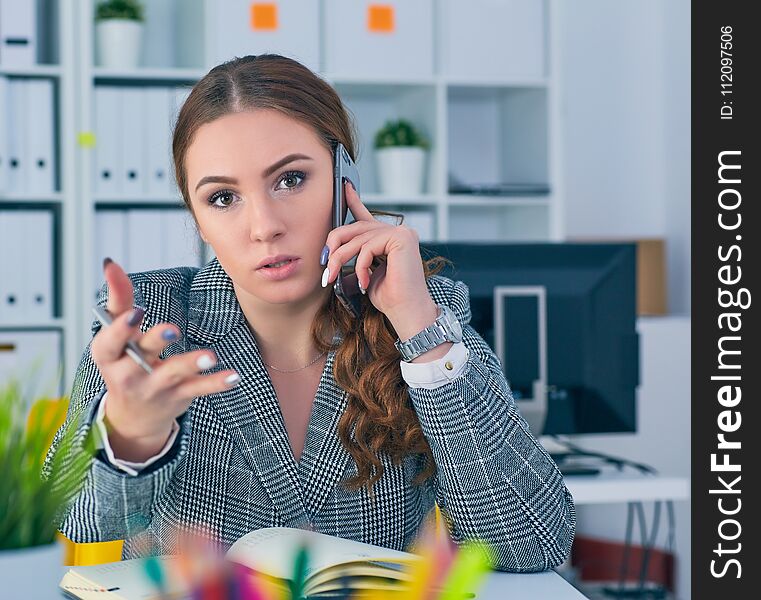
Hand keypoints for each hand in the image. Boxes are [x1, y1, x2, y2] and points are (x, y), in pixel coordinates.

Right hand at [90, 259, 239, 460]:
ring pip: (173, 374)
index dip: (121, 328)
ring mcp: (155, 387)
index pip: (110, 342)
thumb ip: (118, 300)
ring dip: (192, 363)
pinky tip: (234, 376)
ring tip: (210, 356)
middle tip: (172, 329)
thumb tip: (110, 263)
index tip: (136, 311)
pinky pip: (198, 389)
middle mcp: (129, 373)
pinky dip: (216, 383)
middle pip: (143, 356)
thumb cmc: (125, 363)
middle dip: (157, 341)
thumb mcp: (115, 336)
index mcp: (109, 355)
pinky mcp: (178, 396)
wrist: (134, 415)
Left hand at [322, 181, 437, 338]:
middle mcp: (398, 232)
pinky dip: (361, 266)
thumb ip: (355, 257)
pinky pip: (368, 246)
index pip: (366, 216)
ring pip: (358, 238)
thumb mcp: (364, 273)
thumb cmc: (389, 298)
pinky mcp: (402, 238)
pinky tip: (365, 282)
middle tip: (324, 266)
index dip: (353, 201)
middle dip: (335, 246)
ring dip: (341, 259)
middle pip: (355, 228)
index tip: (344, 186)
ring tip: (335, 277)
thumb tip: (332, 252)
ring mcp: (402, 233)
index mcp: (389, 239)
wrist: (406, 312)